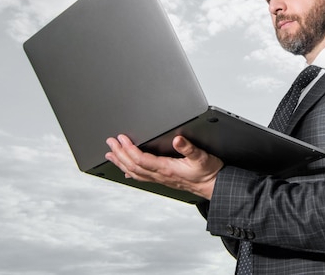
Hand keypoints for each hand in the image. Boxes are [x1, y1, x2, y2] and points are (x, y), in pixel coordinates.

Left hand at [105, 134, 222, 199]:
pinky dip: (130, 172)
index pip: (141, 159)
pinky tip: (126, 171)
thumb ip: (189, 148)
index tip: (121, 139)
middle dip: (120, 154)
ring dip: (121, 163)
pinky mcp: (164, 179)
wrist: (214, 186)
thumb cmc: (209, 172)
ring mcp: (161, 179)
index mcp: (167, 168)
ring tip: (111, 154)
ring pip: (135, 172)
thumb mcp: (202, 156)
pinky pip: (142, 177)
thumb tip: (178, 140)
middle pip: (133, 166)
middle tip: (110, 142)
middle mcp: (161, 175)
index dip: (129, 149)